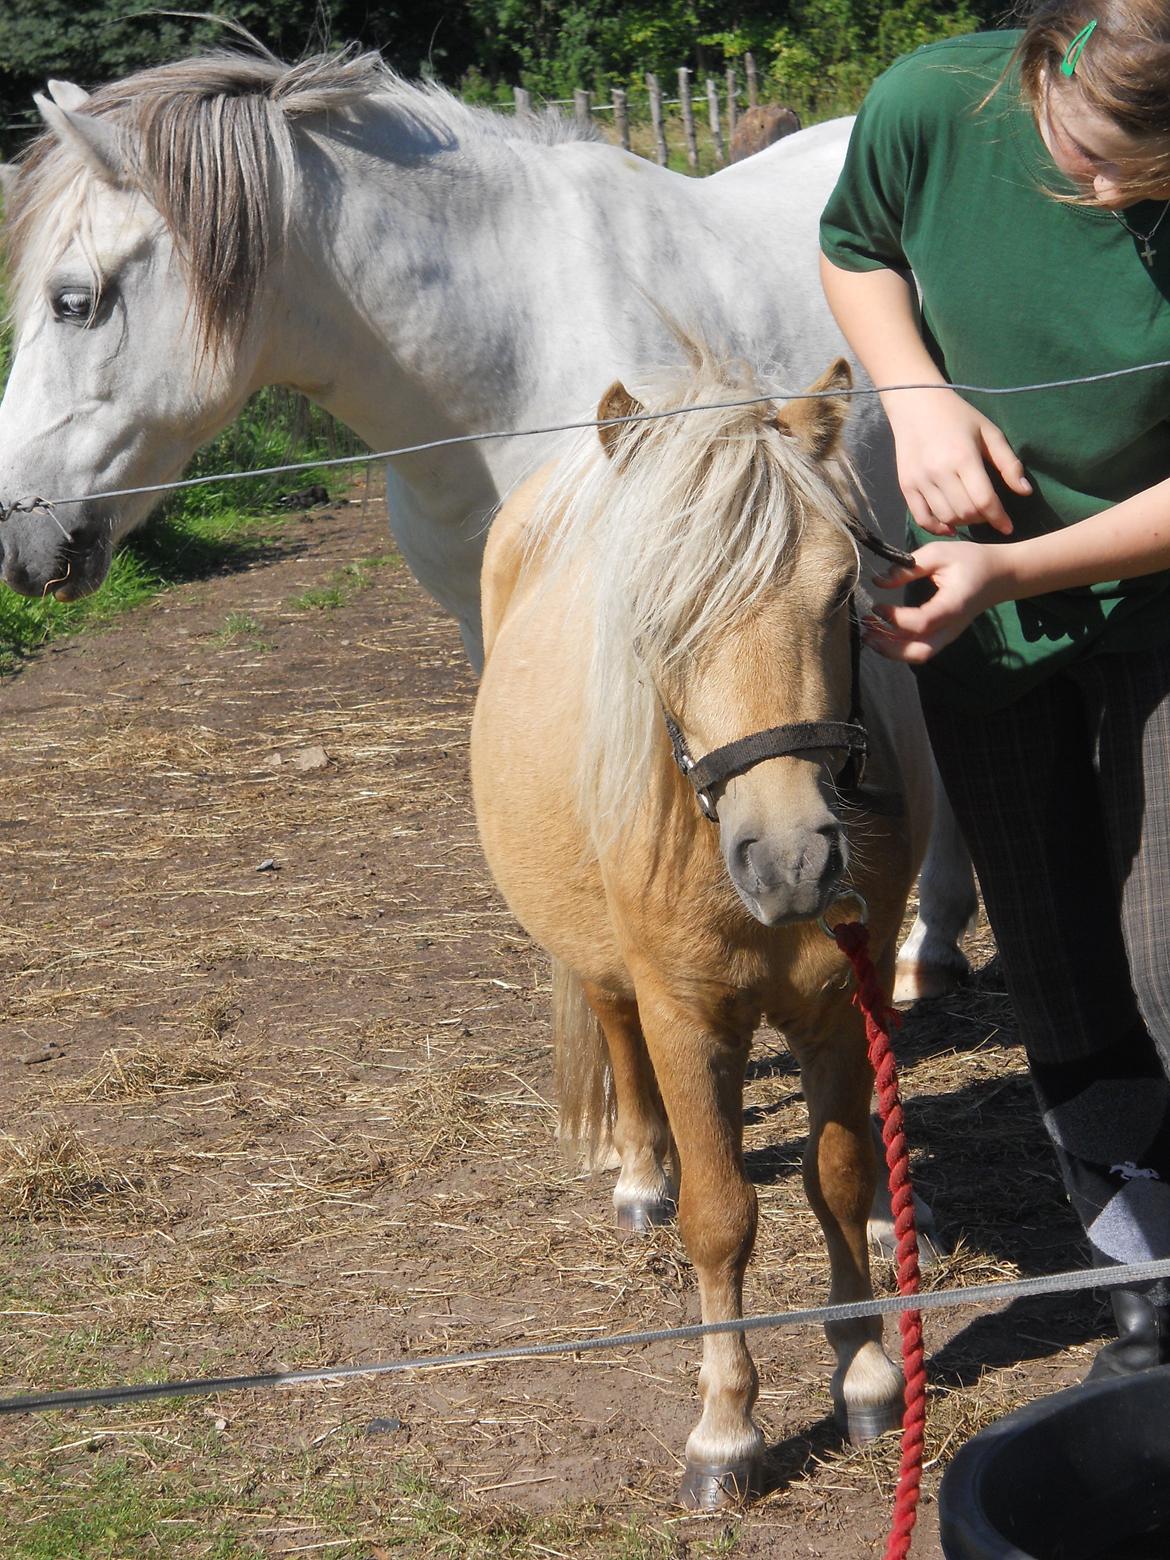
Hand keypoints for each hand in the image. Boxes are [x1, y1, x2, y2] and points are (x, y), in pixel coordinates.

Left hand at [863, 539, 1011, 663]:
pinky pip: (920, 648)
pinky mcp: (944, 635)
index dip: (896, 619)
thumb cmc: (971, 560)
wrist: (1000, 575)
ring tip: (868, 634)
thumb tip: (878, 581)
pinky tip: (881, 633)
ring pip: (919, 655)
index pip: (922, 622)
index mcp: (953, 605)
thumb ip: (909, 567)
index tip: (877, 606)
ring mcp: (949, 635)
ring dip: (891, 650)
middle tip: (866, 631)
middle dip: (889, 647)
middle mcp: (952, 627)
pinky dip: (899, 646)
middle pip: (920, 652)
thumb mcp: (939, 553)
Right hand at [884, 387, 1031, 536]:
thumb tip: (1025, 492)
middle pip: (966, 512)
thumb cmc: (958, 417)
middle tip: (988, 513)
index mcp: (963, 457)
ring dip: (963, 522)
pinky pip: (922, 518)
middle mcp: (939, 472)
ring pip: (946, 518)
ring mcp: (920, 481)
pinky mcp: (906, 486)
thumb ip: (1008, 463)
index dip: (999, 518)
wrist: (916, 405)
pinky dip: (937, 527)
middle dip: (982, 519)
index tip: (1008, 527)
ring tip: (971, 514)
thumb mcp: (989, 433)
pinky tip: (949, 526)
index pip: (984, 500)